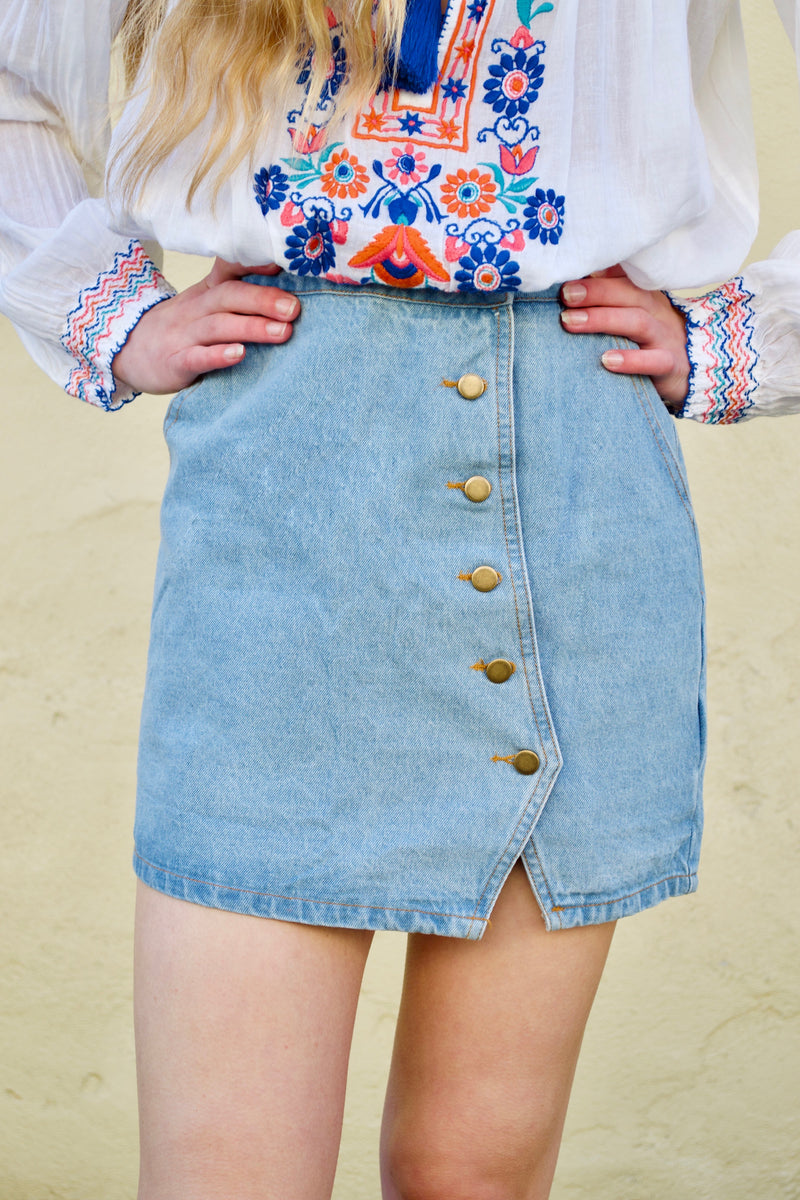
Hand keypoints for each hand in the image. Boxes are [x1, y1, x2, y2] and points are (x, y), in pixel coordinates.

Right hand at [112, 258, 300, 394]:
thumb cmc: (182, 328)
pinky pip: (197, 357)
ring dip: (252, 327)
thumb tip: (287, 289)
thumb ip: (238, 295)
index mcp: (207, 292)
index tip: (284, 260)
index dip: (254, 262)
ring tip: (282, 332)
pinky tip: (239, 355)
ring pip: (219, 326)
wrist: (128, 350)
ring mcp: (184, 334)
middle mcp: (197, 308)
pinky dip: (218, 355)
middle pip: (230, 296)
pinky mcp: (175, 362)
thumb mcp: (206, 304)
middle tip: (294, 308)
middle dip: (263, 299)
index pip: (230, 268)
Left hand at [559, 265, 688, 411]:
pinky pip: (653, 361)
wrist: (694, 371)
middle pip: (628, 293)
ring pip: (636, 322)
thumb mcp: (634, 314)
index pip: (623, 276)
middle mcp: (655, 310)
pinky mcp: (670, 364)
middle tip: (566, 295)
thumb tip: (576, 279)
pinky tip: (606, 360)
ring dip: (602, 319)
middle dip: (595, 292)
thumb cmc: (651, 340)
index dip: (596, 274)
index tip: (566, 276)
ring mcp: (664, 336)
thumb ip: (611, 297)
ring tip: (570, 322)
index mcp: (644, 295)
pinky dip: (630, 360)